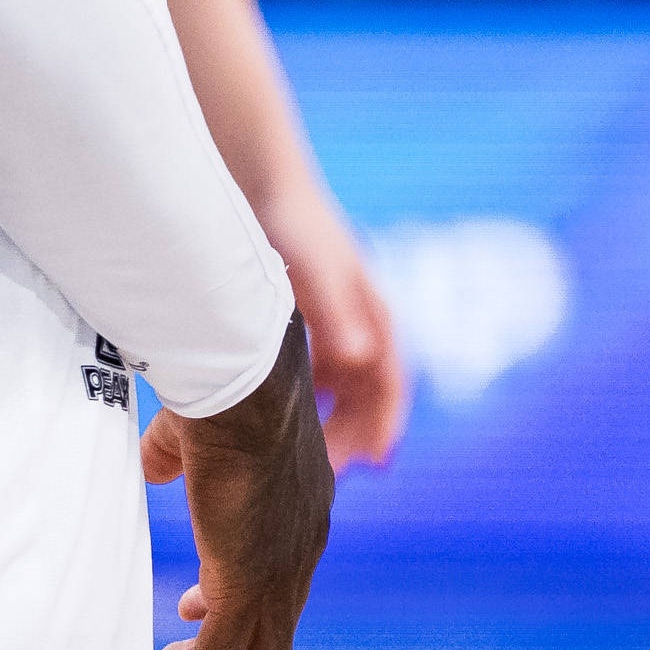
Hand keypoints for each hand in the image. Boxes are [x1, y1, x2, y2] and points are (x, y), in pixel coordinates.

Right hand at [138, 309, 330, 649]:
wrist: (244, 383)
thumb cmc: (220, 391)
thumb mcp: (194, 431)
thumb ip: (175, 455)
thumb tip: (156, 468)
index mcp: (300, 508)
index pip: (278, 577)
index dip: (236, 604)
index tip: (189, 610)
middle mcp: (301, 547)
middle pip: (275, 634)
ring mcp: (281, 570)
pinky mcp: (250, 581)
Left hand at [261, 193, 407, 467]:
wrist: (260, 175)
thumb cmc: (291, 220)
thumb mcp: (314, 270)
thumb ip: (337, 314)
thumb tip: (360, 359)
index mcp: (371, 314)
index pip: (390, 382)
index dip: (385, 423)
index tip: (377, 461)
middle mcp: (357, 321)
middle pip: (364, 393)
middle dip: (353, 433)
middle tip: (330, 473)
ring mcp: (331, 320)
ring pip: (338, 387)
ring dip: (327, 419)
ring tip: (302, 456)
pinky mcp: (301, 317)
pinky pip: (310, 372)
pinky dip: (300, 398)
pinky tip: (265, 416)